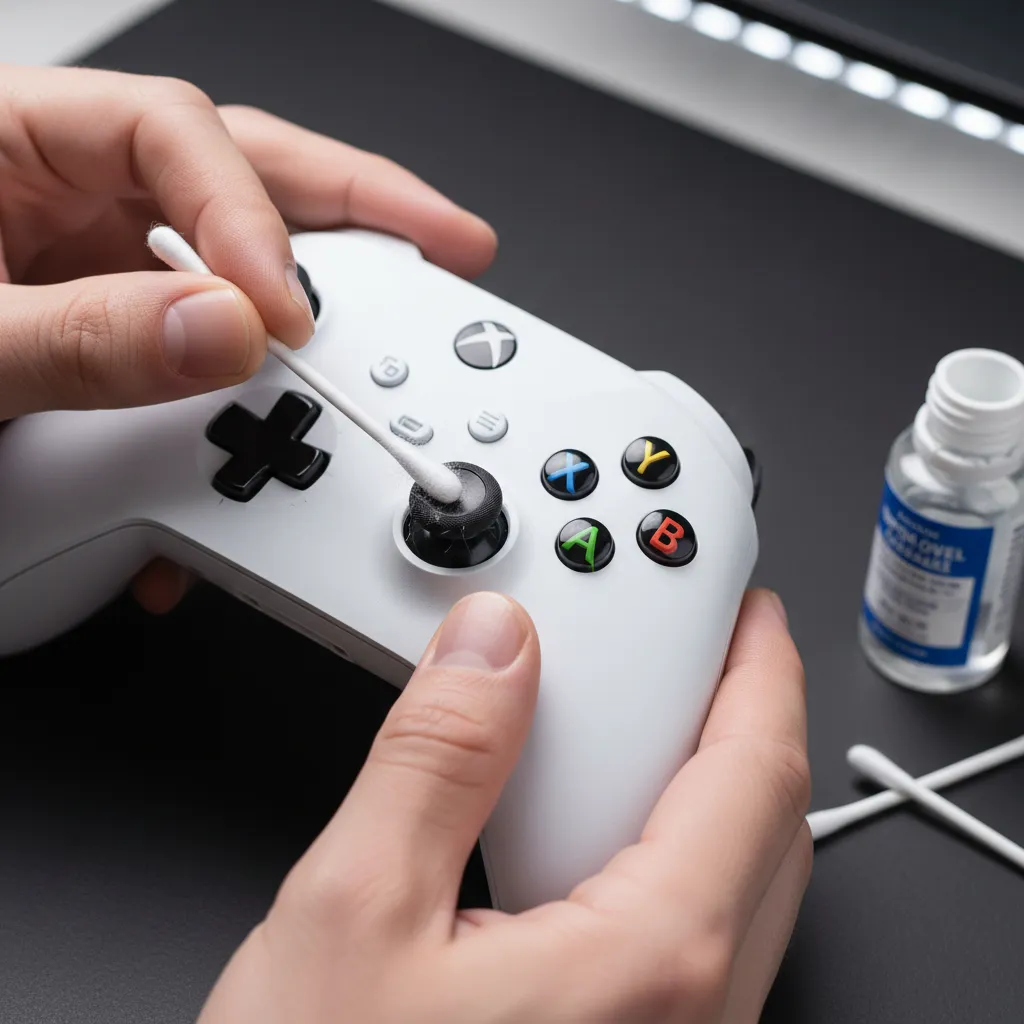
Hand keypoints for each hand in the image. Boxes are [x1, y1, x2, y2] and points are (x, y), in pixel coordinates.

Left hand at [0, 64, 495, 610]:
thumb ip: (80, 338)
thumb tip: (222, 330)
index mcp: (17, 137)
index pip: (179, 137)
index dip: (249, 223)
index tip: (285, 320)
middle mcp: (68, 188)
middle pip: (249, 168)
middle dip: (361, 208)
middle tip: (450, 244)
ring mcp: (97, 259)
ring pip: (242, 257)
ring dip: (330, 294)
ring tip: (406, 313)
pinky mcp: (112, 327)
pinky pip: (206, 343)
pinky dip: (250, 394)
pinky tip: (269, 433)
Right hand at [198, 589, 810, 1023]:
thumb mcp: (353, 915)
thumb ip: (434, 757)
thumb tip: (490, 646)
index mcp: (651, 967)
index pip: (758, 773)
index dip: (762, 672)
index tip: (748, 615)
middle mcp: (689, 1021)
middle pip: (765, 825)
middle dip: (745, 717)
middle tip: (702, 650)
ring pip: (731, 881)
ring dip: (700, 781)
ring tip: (642, 716)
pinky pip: (685, 931)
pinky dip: (660, 847)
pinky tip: (593, 824)